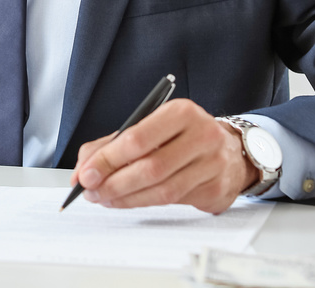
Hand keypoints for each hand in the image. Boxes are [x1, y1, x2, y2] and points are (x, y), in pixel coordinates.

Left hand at [69, 99, 259, 213]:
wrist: (230, 150)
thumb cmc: (183, 136)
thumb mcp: (151, 126)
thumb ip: (114, 143)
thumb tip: (83, 168)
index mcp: (181, 112)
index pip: (137, 138)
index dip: (107, 159)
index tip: (85, 174)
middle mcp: (202, 135)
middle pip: (149, 168)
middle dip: (113, 183)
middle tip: (91, 191)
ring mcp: (212, 165)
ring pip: (161, 191)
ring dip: (125, 198)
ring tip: (104, 198)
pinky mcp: (215, 190)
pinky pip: (172, 202)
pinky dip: (143, 203)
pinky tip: (127, 201)